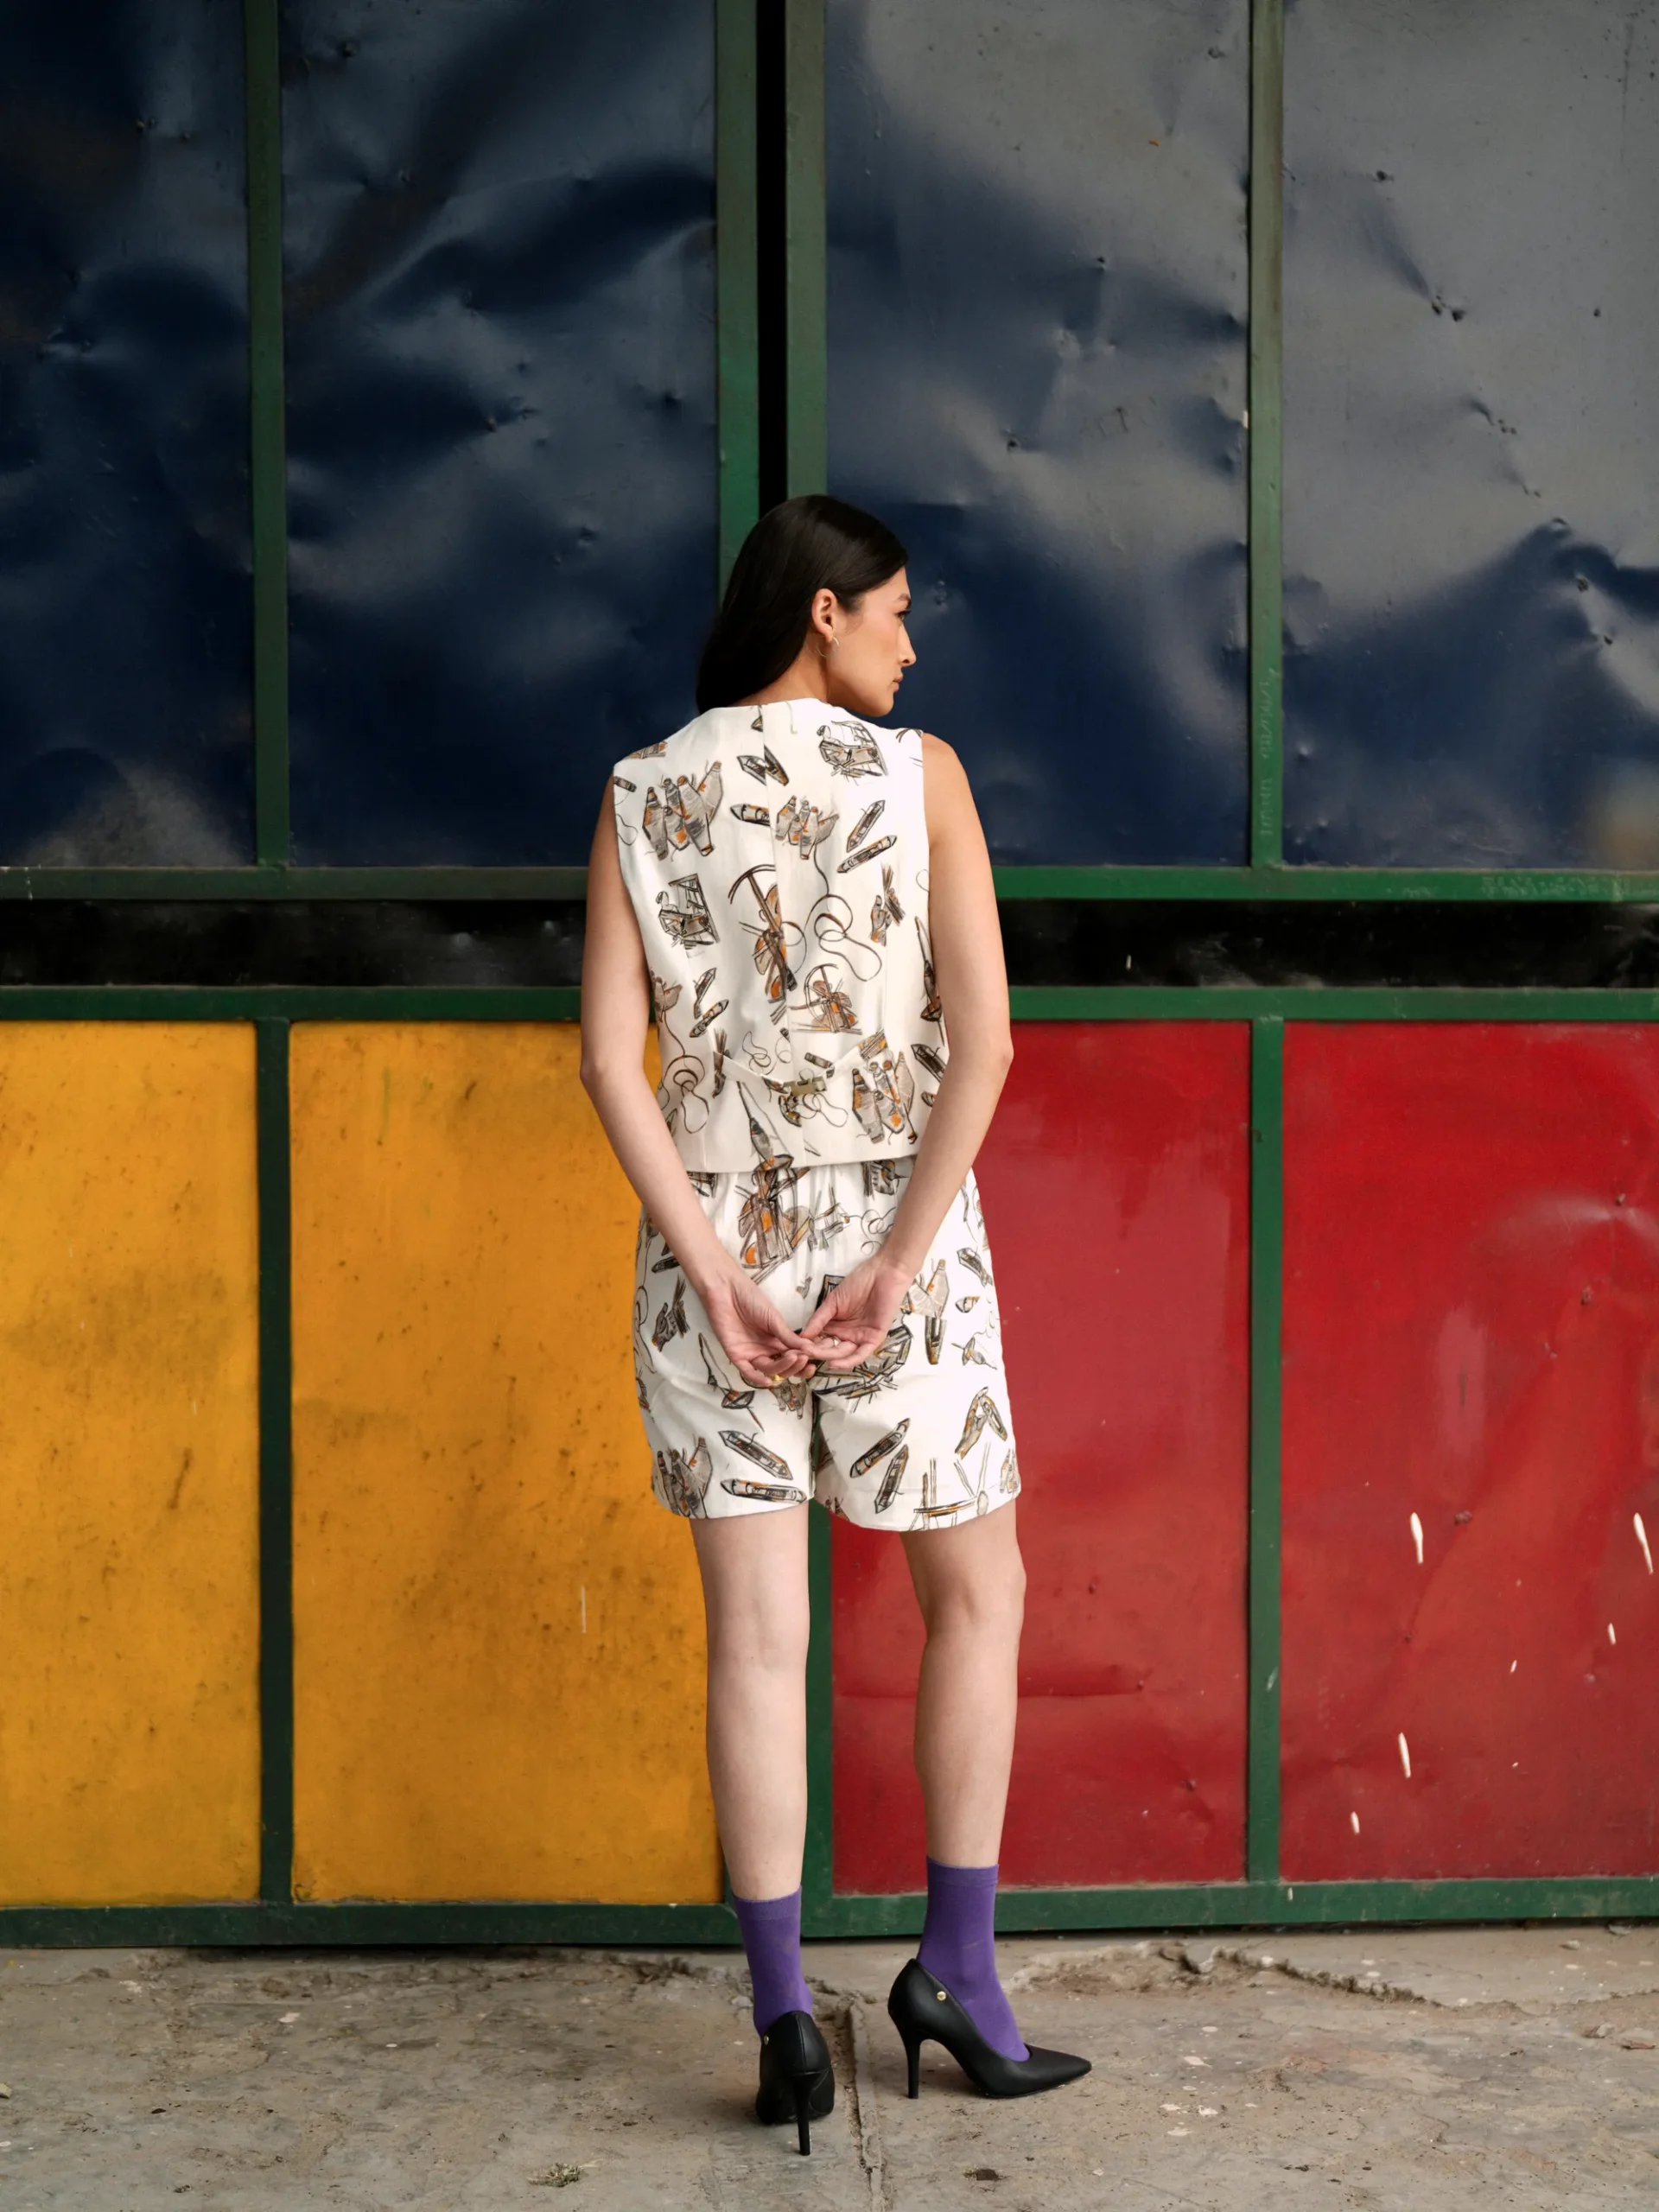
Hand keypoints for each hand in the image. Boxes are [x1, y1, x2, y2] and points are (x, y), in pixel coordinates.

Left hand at [698, 1262, 819, 1388]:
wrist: (727, 1289)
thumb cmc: (751, 1299)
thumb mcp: (774, 1319)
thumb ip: (788, 1336)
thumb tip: (811, 1349)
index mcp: (776, 1340)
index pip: (792, 1356)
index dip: (803, 1361)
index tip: (814, 1361)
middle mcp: (765, 1349)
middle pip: (782, 1367)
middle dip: (795, 1366)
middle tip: (804, 1358)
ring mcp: (751, 1353)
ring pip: (769, 1370)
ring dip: (782, 1368)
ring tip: (793, 1358)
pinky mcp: (736, 1355)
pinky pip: (747, 1372)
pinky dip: (758, 1379)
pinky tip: (769, 1381)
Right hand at [797, 1254, 912, 1371]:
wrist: (883, 1273)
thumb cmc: (859, 1282)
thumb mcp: (833, 1302)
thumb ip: (818, 1319)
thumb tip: (801, 1336)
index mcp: (836, 1326)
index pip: (819, 1340)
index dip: (808, 1345)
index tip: (793, 1349)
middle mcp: (846, 1335)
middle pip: (829, 1349)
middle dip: (816, 1352)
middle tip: (802, 1353)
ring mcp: (860, 1337)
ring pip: (843, 1354)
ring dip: (828, 1357)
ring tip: (813, 1357)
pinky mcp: (873, 1339)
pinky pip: (860, 1354)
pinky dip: (847, 1361)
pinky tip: (833, 1363)